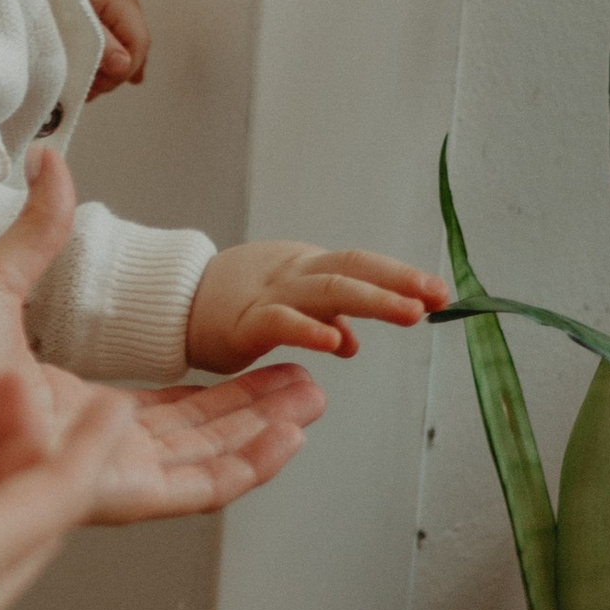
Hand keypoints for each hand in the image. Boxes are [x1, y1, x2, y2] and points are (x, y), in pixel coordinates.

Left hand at [0, 149, 327, 521]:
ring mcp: (103, 476)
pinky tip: (288, 439)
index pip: (162, 409)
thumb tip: (51, 164)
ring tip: (311, 403)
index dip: (219, 392)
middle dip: (256, 412)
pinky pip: (192, 491)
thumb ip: (36, 232)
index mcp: (66, 412)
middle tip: (309, 385)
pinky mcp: (111, 495)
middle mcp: (88, 450)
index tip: (265, 366)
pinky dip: (246, 466)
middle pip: (194, 438)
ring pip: (205, 464)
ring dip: (262, 434)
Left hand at [76, 0, 149, 94]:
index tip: (96, 88)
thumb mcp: (69, 17)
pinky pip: (113, 32)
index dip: (122, 70)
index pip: (138, 42)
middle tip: (87, 90)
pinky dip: (105, 53)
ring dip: (106, 65)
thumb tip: (124, 67)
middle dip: (113, 72)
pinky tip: (101, 72)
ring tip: (84, 83)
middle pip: (133, 44)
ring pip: (124, 41)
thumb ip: (99, 43)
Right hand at [186, 238, 450, 371]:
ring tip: (410, 313)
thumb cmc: (230, 307)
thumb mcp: (284, 310)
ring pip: (328, 290)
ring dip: (373, 299)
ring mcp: (269, 294)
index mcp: (306, 268)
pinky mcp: (242, 322)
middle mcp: (294, 274)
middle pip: (354, 269)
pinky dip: (310, 330)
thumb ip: (322, 322)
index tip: (441, 292)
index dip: (401, 275)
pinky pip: (281, 322)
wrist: (168, 305)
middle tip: (438, 296)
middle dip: (399, 282)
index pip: (362, 265)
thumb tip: (354, 340)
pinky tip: (337, 343)